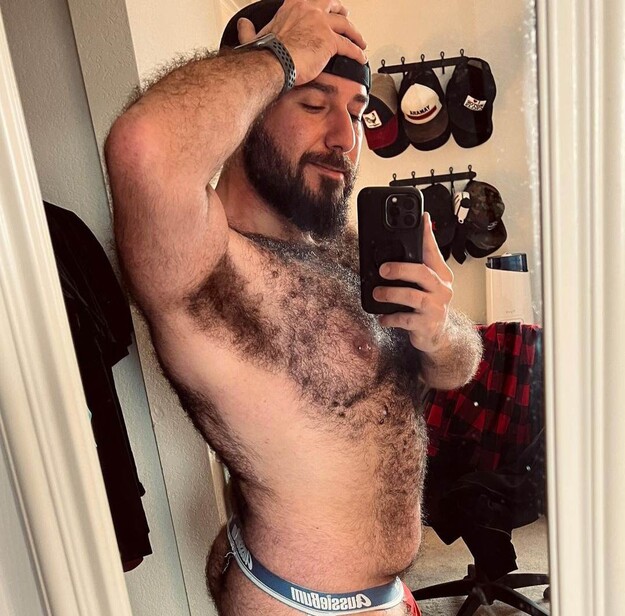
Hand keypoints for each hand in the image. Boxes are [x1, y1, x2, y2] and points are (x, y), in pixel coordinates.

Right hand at [236, 0, 367, 85]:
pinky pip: (348, 46)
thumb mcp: (255, 36)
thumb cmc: (265, 53)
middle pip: (332, 6)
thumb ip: (249, 31)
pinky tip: (361, 58)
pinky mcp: (330, 41)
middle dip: (341, 12)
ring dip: (354, 34)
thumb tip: (242, 26)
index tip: (324, 9)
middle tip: (345, 18)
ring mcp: (322, 23)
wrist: (274, 62)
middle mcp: (310, 9)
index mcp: (293, 6)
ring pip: (345, 26)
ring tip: (360, 42)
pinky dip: (356, 52)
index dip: (320, 5)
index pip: (311, 1)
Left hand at [374, 212, 454, 353]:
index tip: (421, 219)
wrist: (437, 338)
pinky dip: (391, 318)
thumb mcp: (426, 284)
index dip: (427, 235)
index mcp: (441, 276)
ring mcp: (436, 308)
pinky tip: (382, 317)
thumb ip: (417, 264)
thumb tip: (401, 241)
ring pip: (413, 297)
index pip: (433, 252)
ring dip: (392, 294)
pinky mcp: (427, 325)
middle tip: (383, 269)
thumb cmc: (428, 307)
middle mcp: (442, 289)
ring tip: (377, 293)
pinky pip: (405, 319)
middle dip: (401, 269)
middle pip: (423, 273)